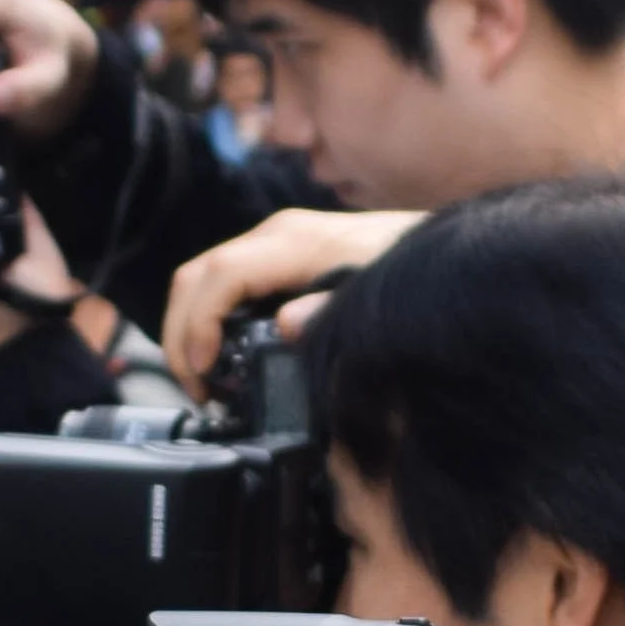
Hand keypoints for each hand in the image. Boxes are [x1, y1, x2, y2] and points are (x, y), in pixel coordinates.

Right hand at [162, 205, 419, 392]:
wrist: (443, 251)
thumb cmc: (413, 273)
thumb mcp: (379, 298)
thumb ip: (335, 312)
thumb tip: (288, 325)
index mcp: (295, 243)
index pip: (221, 275)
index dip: (200, 323)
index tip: (205, 371)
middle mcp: (276, 236)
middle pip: (195, 276)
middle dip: (181, 335)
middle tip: (196, 390)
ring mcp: (274, 243)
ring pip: (202, 279)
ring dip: (189, 329)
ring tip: (206, 382)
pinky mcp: (278, 257)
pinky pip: (224, 284)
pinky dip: (208, 321)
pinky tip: (224, 358)